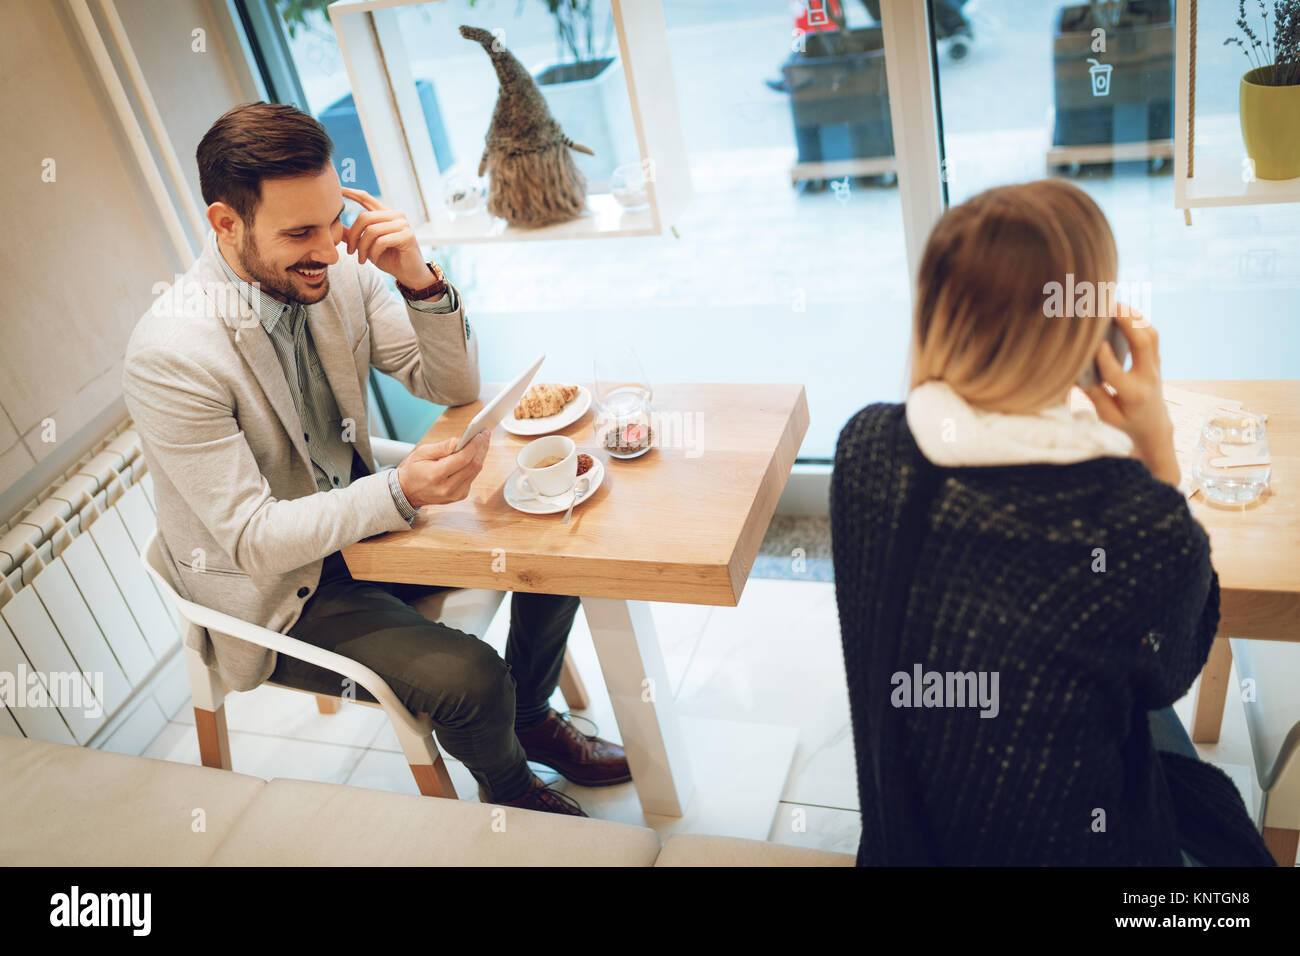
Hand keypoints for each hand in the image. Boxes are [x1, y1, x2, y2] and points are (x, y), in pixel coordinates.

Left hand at [340, 186, 432, 289]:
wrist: (409, 274)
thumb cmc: (389, 259)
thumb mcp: (367, 246)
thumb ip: (354, 236)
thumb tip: (334, 228)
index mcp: (385, 213)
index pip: (366, 198)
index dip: (351, 193)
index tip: (338, 189)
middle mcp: (395, 215)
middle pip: (364, 217)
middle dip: (353, 237)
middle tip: (350, 252)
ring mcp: (402, 224)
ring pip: (371, 231)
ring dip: (363, 248)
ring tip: (362, 259)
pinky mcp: (407, 235)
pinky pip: (381, 241)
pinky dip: (374, 252)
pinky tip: (374, 259)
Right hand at [395, 431, 490, 507]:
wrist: (408, 492)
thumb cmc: (413, 471)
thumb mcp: (421, 453)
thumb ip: (441, 447)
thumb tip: (458, 440)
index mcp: (436, 475)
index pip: (462, 459)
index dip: (474, 445)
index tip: (480, 434)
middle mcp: (447, 488)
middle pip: (473, 466)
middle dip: (481, 448)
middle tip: (485, 434)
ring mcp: (455, 494)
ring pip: (475, 472)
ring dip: (481, 455)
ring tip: (483, 441)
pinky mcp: (460, 495)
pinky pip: (472, 477)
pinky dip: (475, 464)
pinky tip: (475, 453)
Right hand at [1083, 310, 1178, 486]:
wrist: (1154, 425)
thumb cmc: (1125, 422)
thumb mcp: (1106, 414)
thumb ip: (1093, 392)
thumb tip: (1074, 371)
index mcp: (1134, 395)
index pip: (1118, 374)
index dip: (1105, 358)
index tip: (1095, 343)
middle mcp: (1148, 378)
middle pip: (1143, 344)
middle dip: (1127, 323)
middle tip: (1109, 306)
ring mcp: (1156, 367)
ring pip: (1151, 335)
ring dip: (1134, 317)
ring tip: (1116, 304)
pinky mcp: (1156, 360)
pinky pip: (1152, 335)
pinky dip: (1138, 320)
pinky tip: (1124, 311)